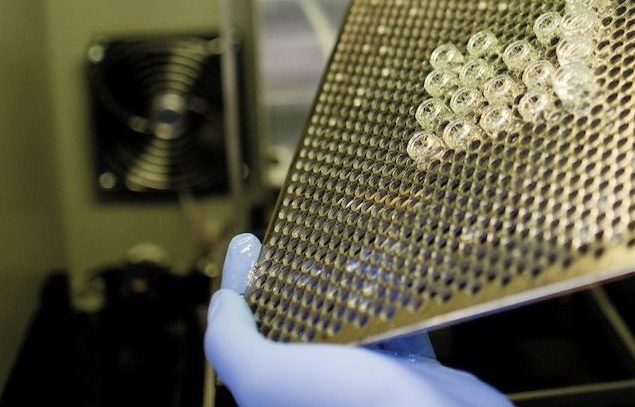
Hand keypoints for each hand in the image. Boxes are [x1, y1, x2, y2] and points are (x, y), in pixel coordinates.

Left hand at [205, 234, 510, 406]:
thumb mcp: (267, 377)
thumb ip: (232, 343)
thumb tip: (221, 305)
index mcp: (281, 397)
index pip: (247, 338)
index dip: (244, 288)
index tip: (247, 247)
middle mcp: (321, 392)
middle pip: (301, 325)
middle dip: (302, 280)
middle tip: (305, 242)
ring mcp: (368, 385)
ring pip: (352, 324)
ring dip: (352, 284)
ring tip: (355, 251)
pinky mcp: (412, 375)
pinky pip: (398, 326)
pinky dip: (396, 298)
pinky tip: (395, 275)